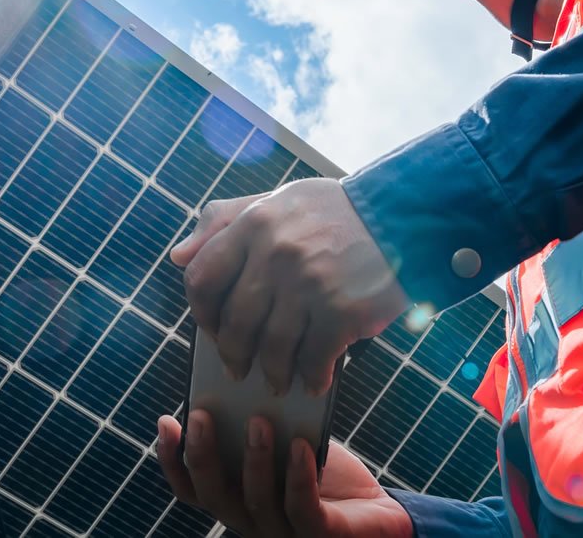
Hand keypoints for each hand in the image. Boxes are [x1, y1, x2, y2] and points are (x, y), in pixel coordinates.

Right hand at [156, 410, 412, 537]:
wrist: (378, 512)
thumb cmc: (328, 476)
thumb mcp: (289, 445)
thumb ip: (263, 428)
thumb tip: (242, 384)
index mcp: (239, 501)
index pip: (193, 489)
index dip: (174, 460)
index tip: (167, 421)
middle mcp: (253, 522)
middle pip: (215, 496)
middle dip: (204, 455)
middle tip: (203, 415)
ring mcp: (285, 533)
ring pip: (256, 501)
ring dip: (254, 460)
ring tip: (259, 420)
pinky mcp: (320, 535)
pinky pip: (302, 509)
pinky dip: (298, 477)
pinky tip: (299, 446)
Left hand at [171, 179, 408, 394]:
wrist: (405, 216)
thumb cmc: (338, 211)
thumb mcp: (278, 200)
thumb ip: (224, 221)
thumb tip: (178, 256)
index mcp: (254, 223)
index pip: (203, 277)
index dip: (202, 313)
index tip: (212, 329)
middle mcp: (276, 253)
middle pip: (235, 323)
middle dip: (233, 354)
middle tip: (238, 368)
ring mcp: (309, 284)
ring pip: (273, 348)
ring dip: (273, 373)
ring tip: (278, 381)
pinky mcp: (342, 311)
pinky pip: (315, 359)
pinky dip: (312, 377)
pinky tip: (316, 381)